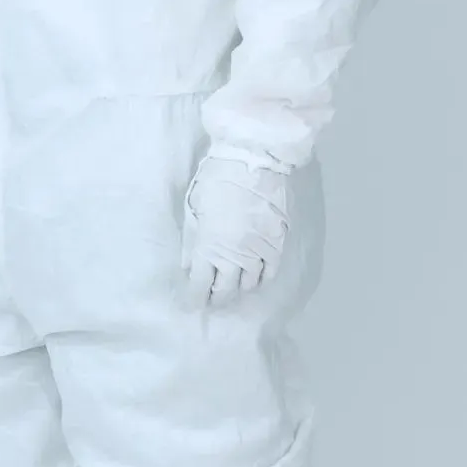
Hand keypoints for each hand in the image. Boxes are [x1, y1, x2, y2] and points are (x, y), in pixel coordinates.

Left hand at [182, 154, 288, 304]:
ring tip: (232, 288)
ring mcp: (258, 252)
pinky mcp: (277, 243)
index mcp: (208, 248)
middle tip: (211, 300)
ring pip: (249, 284)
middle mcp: (234, 257)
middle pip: (225, 291)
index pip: (199, 285)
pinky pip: (270, 272)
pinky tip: (255, 278)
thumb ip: (191, 241)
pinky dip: (261, 279)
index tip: (192, 305)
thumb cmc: (217, 180)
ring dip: (238, 289)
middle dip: (216, 299)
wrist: (253, 161)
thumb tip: (188, 265)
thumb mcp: (193, 208)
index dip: (194, 299)